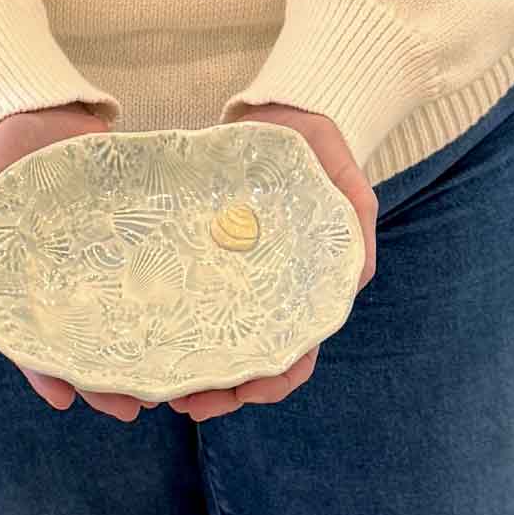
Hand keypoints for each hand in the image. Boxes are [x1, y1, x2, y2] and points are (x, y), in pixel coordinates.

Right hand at [0, 102, 155, 421]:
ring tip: (165, 384)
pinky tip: (179, 322)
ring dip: (136, 350)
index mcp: (21, 282)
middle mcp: (59, 279)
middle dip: (102, 378)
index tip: (65, 402)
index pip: (32, 340)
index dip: (45, 372)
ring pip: (115, 316)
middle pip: (80, 340)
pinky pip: (143, 270)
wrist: (35, 109)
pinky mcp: (125, 233)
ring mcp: (94, 260)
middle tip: (134, 406)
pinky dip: (157, 299)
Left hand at [161, 102, 377, 422]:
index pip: (295, 355)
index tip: (244, 393)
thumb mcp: (348, 182)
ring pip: (218, 340)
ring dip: (195, 369)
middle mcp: (270, 293)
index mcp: (307, 290)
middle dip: (222, 391)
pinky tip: (154, 333)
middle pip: (250, 361)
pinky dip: (178, 325)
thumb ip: (357, 221)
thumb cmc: (320, 152)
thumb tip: (359, 275)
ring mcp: (238, 276)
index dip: (273, 382)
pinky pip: (193, 297)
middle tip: (184, 402)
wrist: (285, 113)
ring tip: (161, 385)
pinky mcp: (209, 254)